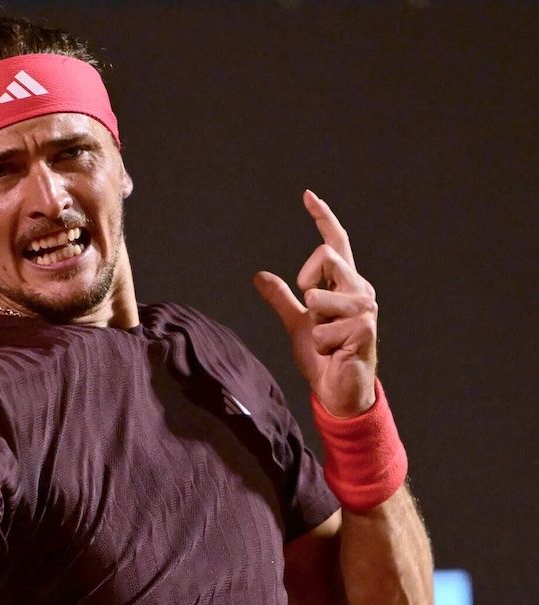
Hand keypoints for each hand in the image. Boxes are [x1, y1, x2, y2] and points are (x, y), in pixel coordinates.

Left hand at [253, 190, 378, 416]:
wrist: (338, 388)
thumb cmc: (324, 355)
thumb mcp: (297, 322)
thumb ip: (281, 298)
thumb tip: (258, 275)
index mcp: (346, 283)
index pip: (336, 243)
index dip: (322, 218)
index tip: (306, 195)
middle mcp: (360, 288)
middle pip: (325, 255)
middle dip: (305, 281)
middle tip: (313, 312)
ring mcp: (366, 307)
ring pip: (319, 295)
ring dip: (314, 325)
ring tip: (327, 341)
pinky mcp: (365, 328)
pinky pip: (323, 327)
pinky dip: (320, 345)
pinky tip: (335, 354)